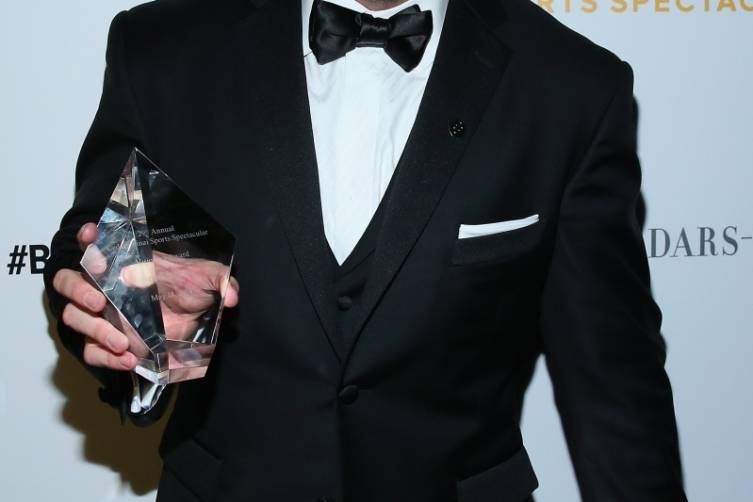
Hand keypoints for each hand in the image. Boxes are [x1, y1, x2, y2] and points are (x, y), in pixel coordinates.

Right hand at [52, 223, 238, 370]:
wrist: (191, 329)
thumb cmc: (190, 293)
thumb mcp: (207, 281)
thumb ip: (221, 281)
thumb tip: (233, 297)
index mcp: (123, 263)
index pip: (95, 245)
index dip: (88, 239)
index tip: (91, 234)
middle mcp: (105, 288)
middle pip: (68, 281)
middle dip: (78, 289)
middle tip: (99, 301)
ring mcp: (102, 317)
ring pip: (74, 318)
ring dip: (94, 329)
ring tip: (122, 341)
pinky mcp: (106, 344)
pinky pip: (91, 351)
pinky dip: (105, 357)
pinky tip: (128, 359)